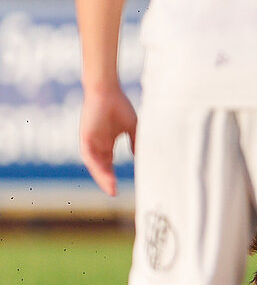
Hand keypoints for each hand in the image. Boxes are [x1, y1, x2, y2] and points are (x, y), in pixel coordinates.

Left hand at [79, 82, 136, 196]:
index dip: (113, 176)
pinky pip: (89, 155)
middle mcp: (97, 145)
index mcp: (107, 142)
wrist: (107, 91)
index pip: (108, 164)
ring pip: (95, 164)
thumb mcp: (132, 128)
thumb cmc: (119, 106)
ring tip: (111, 187)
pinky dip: (96, 165)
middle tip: (115, 193)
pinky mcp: (85, 138)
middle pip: (101, 167)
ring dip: (101, 176)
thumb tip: (142, 157)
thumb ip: (136, 142)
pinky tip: (103, 173)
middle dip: (107, 180)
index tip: (119, 188)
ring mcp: (90, 142)